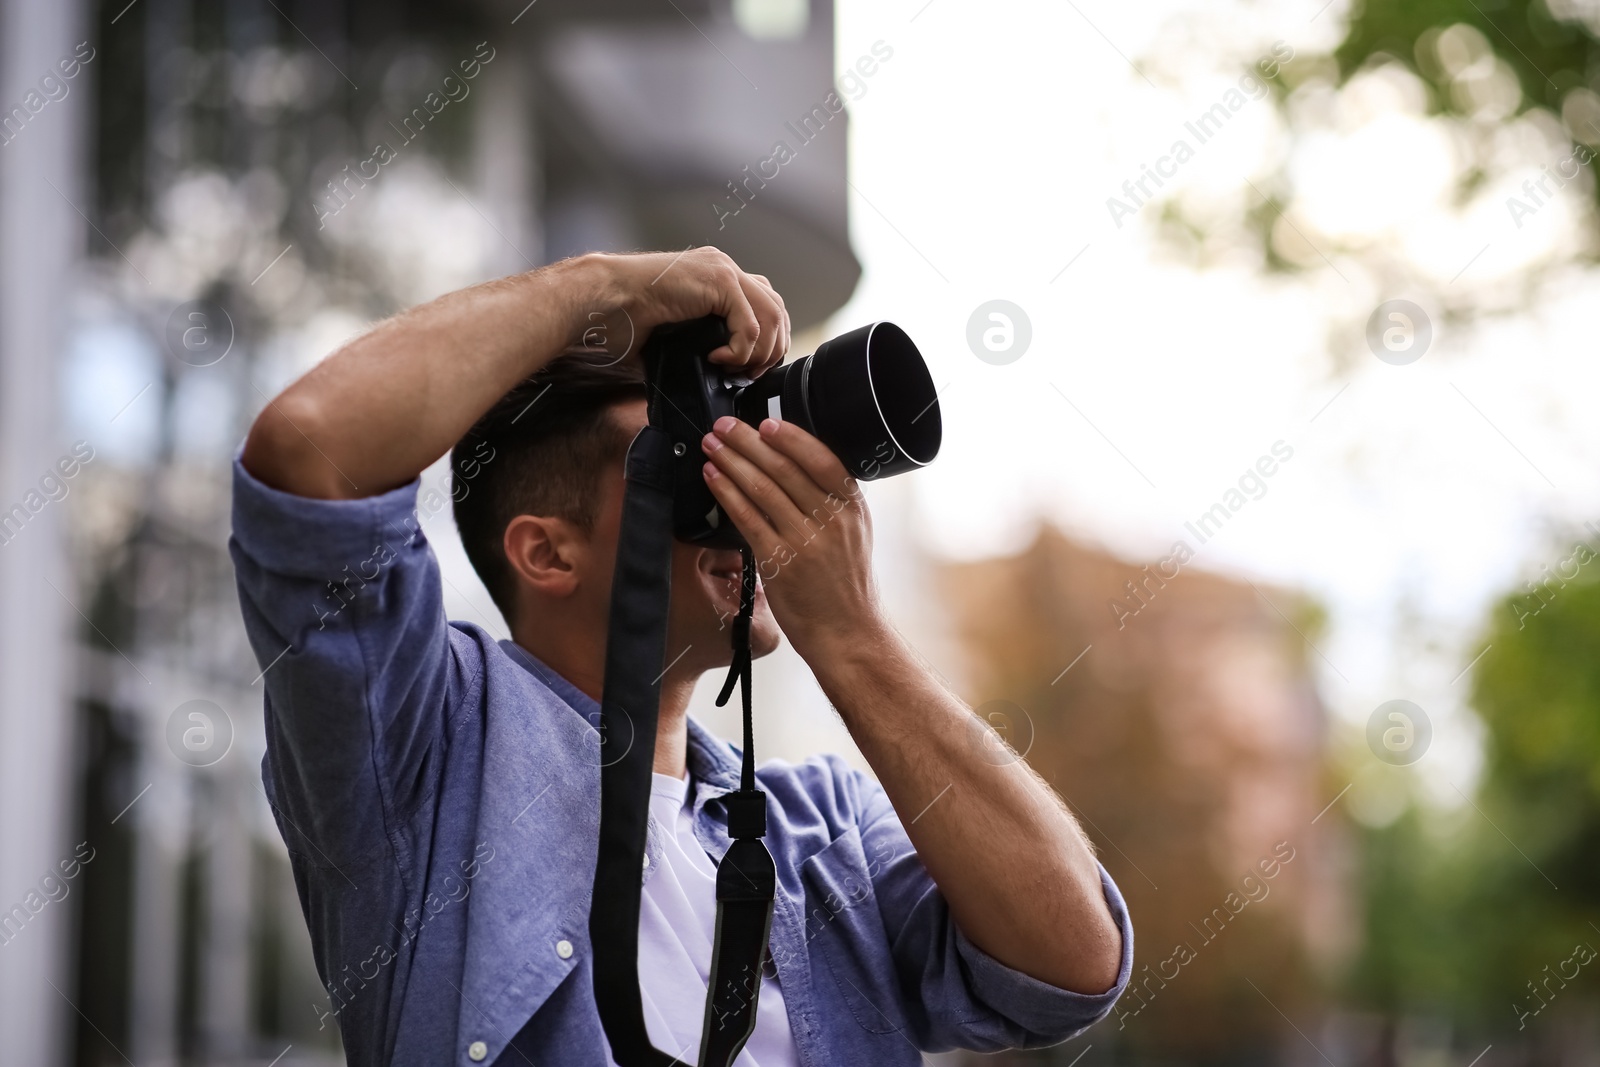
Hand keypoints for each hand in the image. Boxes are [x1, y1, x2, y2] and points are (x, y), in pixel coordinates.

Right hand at [578, 248, 789, 377]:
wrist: (605, 299)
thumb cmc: (627, 316)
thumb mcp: (679, 331)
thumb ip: (705, 339)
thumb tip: (719, 372)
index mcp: (717, 277)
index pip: (765, 304)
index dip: (767, 340)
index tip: (752, 368)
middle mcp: (725, 268)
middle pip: (777, 308)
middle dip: (772, 348)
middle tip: (751, 374)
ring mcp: (723, 270)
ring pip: (771, 316)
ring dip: (759, 352)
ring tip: (736, 369)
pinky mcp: (718, 280)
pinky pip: (749, 324)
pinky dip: (740, 350)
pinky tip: (717, 357)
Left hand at [699, 414, 889, 661]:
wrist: (848, 634)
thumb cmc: (846, 586)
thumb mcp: (854, 534)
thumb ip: (830, 502)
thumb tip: (793, 466)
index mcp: (852, 508)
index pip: (822, 460)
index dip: (791, 438)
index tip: (765, 423)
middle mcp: (832, 520)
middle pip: (785, 468)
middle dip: (748, 442)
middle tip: (723, 426)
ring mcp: (806, 541)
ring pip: (763, 489)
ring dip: (731, 462)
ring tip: (711, 445)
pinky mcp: (780, 562)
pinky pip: (748, 518)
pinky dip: (727, 494)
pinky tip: (713, 478)